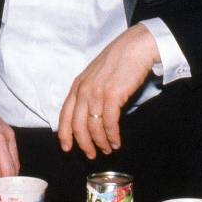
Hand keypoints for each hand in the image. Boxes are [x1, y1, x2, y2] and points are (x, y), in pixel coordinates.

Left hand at [58, 25, 158, 159]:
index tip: (67, 148)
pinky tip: (116, 142)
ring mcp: (97, 92)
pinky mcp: (112, 95)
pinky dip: (112, 136)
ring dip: (100, 142)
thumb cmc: (119, 60)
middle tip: (91, 155)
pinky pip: (109, 123)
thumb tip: (90, 115)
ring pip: (93, 127)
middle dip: (83, 144)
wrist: (136, 46)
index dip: (65, 134)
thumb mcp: (96, 75)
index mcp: (78, 85)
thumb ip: (89, 92)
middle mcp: (84, 90)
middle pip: (77, 125)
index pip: (64, 115)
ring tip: (107, 149)